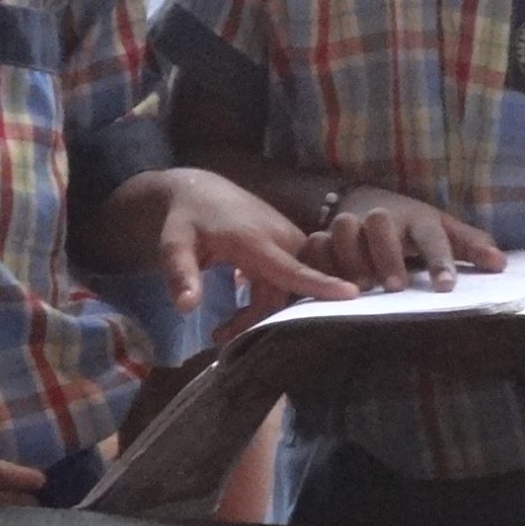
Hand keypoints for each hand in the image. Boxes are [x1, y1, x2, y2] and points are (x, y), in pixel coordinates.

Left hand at [152, 166, 363, 314]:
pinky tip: (240, 305)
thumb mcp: (174, 245)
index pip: (293, 268)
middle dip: (258, 319)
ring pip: (284, 288)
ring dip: (257, 311)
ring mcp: (285, 240)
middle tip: (218, 336)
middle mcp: (279, 239)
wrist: (199, 189)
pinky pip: (285, 278)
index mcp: (256, 239)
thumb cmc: (186, 219)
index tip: (351, 295)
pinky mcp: (284, 244)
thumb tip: (187, 308)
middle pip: (285, 291)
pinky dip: (263, 298)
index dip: (320, 284)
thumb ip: (182, 274)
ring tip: (221, 330)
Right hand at [312, 186, 505, 291]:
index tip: (447, 288)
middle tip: (396, 287)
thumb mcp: (442, 229)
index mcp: (417, 218)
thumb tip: (500, 265)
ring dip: (351, 257)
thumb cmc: (412, 224)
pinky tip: (327, 283)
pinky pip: (316, 244)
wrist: (364, 199)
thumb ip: (469, 245)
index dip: (440, 261)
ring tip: (361, 288)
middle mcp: (382, 217)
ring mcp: (351, 223)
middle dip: (387, 255)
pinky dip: (320, 260)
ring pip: (344, 229)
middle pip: (381, 225)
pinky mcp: (325, 234)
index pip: (432, 237)